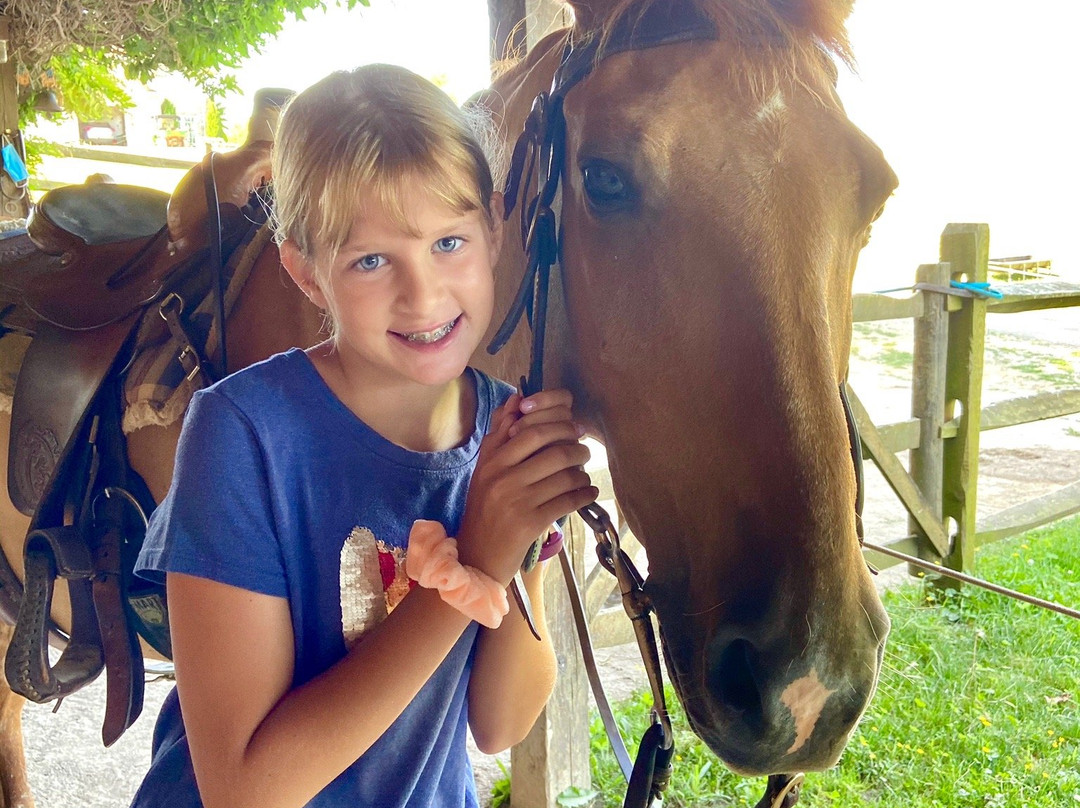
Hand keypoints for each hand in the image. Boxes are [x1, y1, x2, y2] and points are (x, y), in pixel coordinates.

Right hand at [457, 389, 596, 584]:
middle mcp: (500, 476)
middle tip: (585, 448)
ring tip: (585, 474)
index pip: (530, 428)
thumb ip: (500, 434)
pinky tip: (589, 493)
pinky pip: (568, 500)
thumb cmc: (485, 510)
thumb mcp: (485, 470)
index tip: (572, 427)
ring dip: (583, 472)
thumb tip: (518, 398)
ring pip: (564, 474)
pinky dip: (585, 495)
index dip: (558, 423)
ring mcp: (515, 499)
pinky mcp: (530, 523)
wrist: (476, 558)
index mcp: (490, 460)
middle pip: (551, 447)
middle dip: (575, 445)